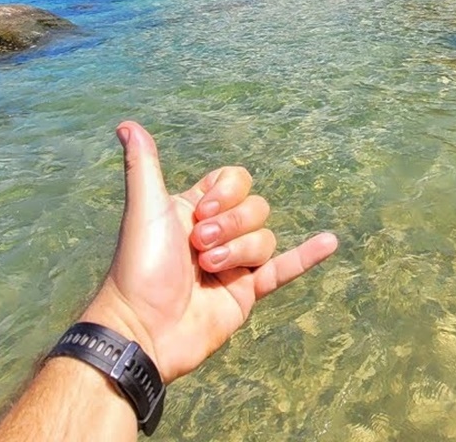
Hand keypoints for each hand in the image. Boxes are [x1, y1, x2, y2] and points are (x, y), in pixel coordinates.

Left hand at [80, 121, 337, 382]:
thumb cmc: (138, 268)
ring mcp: (234, 264)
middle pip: (255, 208)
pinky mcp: (246, 292)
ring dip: (240, 250)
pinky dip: (307, 256)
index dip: (227, 191)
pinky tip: (329, 242)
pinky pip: (283, 269)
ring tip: (210, 268)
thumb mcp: (144, 209)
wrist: (143, 329)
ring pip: (265, 238)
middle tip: (198, 246)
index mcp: (194, 211)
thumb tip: (126, 125)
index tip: (204, 210)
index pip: (233, 180)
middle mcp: (217, 234)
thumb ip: (144, 167)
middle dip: (231, 224)